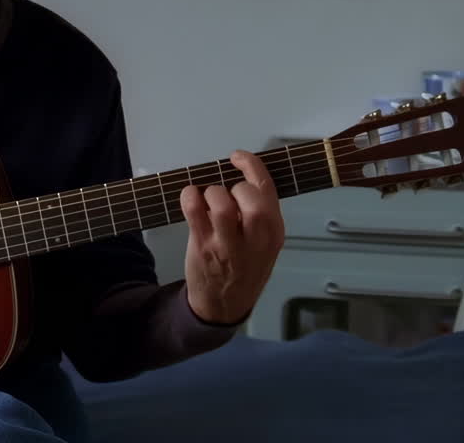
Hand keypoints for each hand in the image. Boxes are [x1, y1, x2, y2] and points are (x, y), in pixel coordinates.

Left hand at [180, 150, 283, 324]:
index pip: (267, 190)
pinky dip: (189, 196)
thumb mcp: (266, 244)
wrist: (224, 305)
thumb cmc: (244, 267)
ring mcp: (226, 245)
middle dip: (237, 187)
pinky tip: (191, 199)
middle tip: (229, 195)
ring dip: (212, 192)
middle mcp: (254, 240)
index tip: (237, 157)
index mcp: (274, 233)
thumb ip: (260, 215)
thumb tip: (242, 177)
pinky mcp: (202, 246)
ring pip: (221, 203)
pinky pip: (193, 211)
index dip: (251, 165)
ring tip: (210, 201)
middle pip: (250, 199)